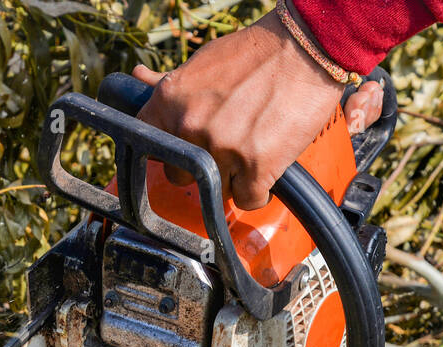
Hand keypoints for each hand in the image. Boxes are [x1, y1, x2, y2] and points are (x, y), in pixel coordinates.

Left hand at [133, 10, 383, 210]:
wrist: (304, 49)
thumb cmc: (257, 52)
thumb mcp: (204, 61)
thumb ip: (171, 82)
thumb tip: (138, 77)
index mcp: (170, 100)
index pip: (146, 145)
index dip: (166, 152)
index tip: (179, 154)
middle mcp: (190, 126)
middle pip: (181, 176)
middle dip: (202, 168)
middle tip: (226, 150)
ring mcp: (222, 148)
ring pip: (216, 191)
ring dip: (233, 180)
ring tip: (251, 153)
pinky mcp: (255, 167)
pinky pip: (247, 200)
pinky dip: (258, 191)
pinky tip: (266, 170)